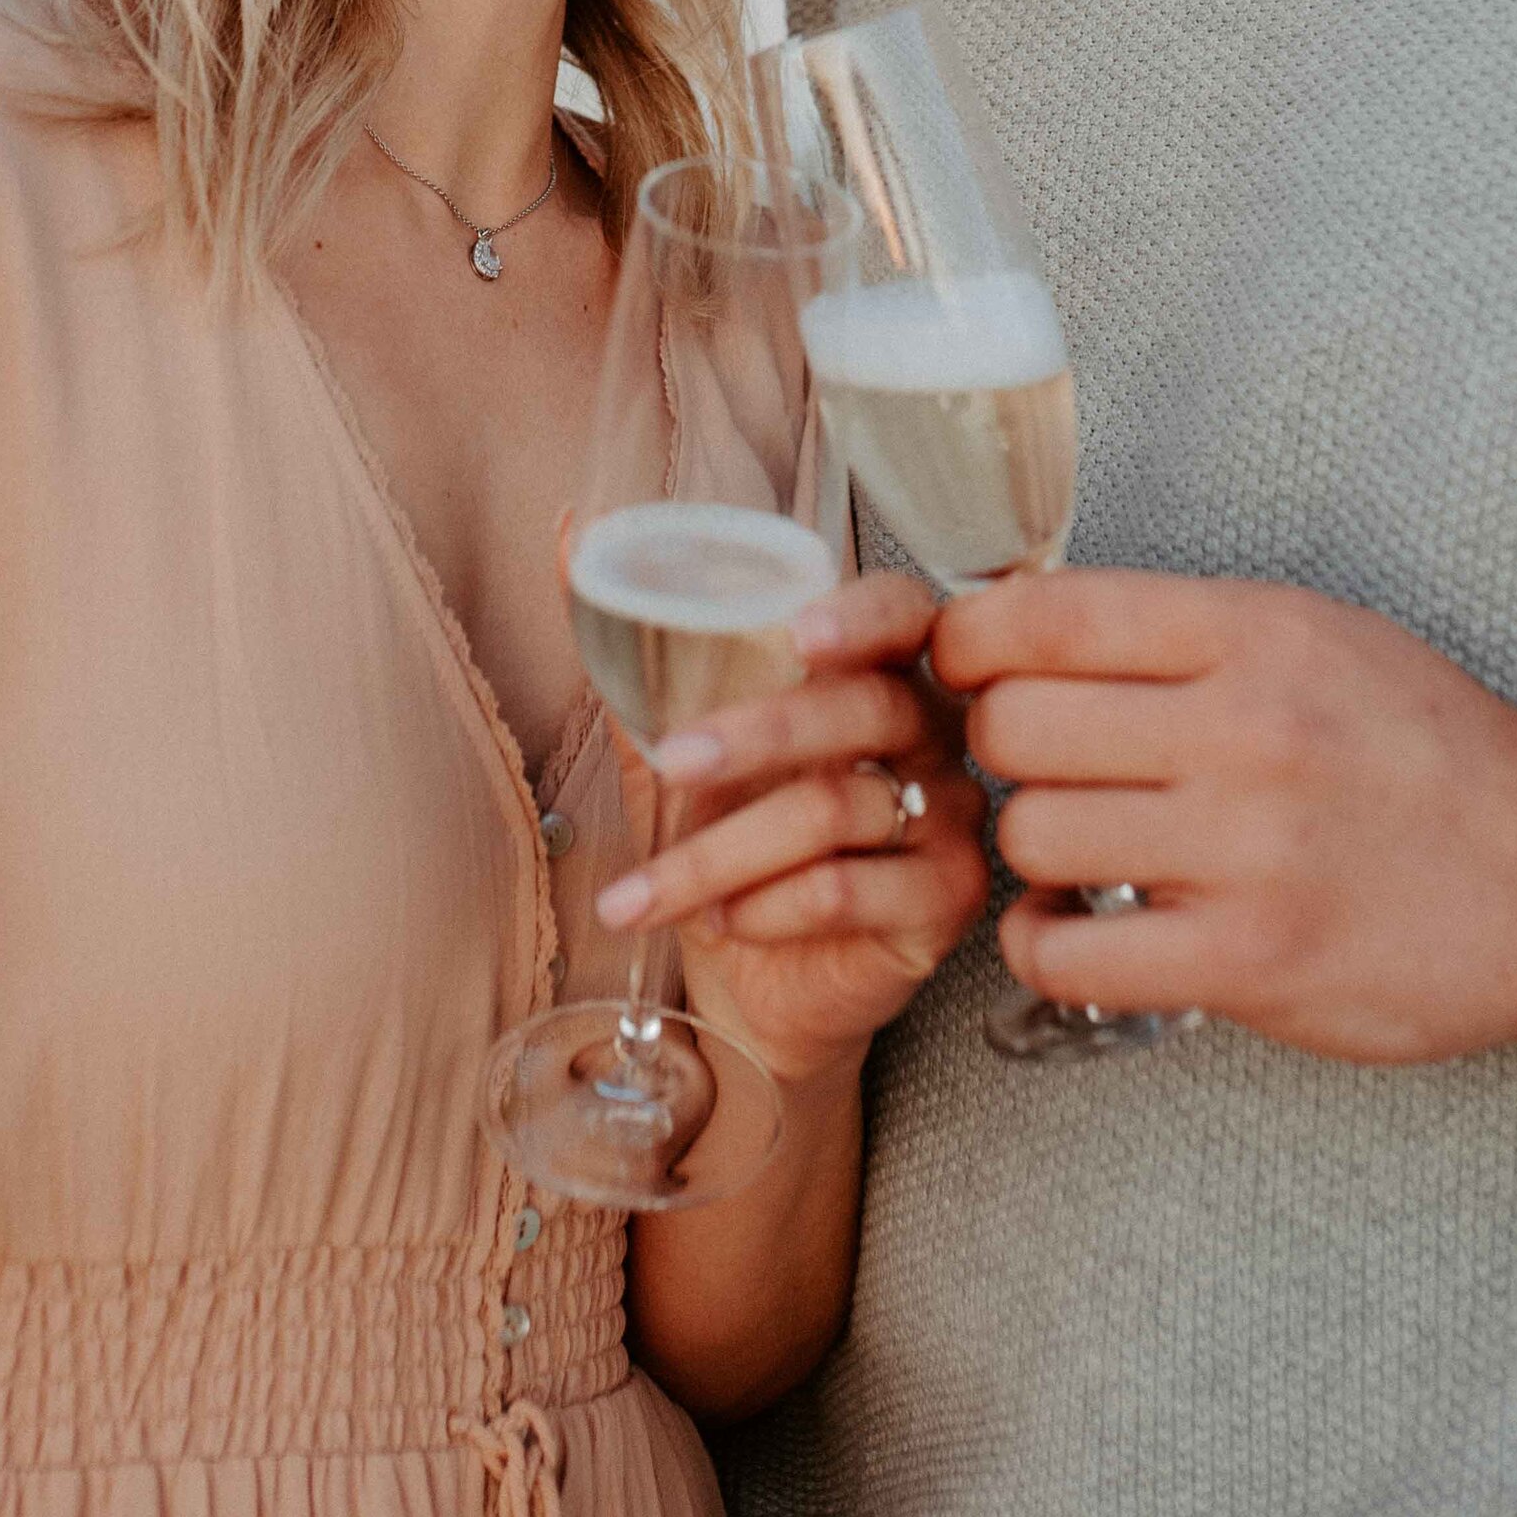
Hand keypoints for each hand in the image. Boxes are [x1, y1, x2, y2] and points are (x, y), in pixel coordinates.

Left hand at [595, 573, 990, 1087]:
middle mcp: (931, 734)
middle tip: (669, 763)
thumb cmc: (729, 839)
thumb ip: (637, 649)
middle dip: (753, 736)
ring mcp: (949, 817)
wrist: (758, 984)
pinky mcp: (944, 902)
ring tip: (646, 891)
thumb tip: (567, 532)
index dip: (860, 616)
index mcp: (878, 671)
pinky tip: (723, 921)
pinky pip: (847, 889)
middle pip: (861, 709)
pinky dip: (765, 907)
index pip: (902, 612)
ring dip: (719, 853)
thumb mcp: (676, 741)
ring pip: (834, 810)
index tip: (797, 634)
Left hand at [929, 570, 1516, 1063]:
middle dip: (996, 747)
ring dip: (1029, 848)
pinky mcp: (1250, 963)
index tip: (967, 666)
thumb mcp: (1318, 636)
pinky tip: (1074, 930)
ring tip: (1073, 847)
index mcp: (1255, 635)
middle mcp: (1245, 733)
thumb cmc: (1426, 749)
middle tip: (1032, 766)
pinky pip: (1068, 956)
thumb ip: (1184, 630)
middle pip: (1016, 727)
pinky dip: (1043, 946)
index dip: (971, 643)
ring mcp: (1247, 854)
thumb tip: (1030, 626)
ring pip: (1031, 837)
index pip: (1048, 616)